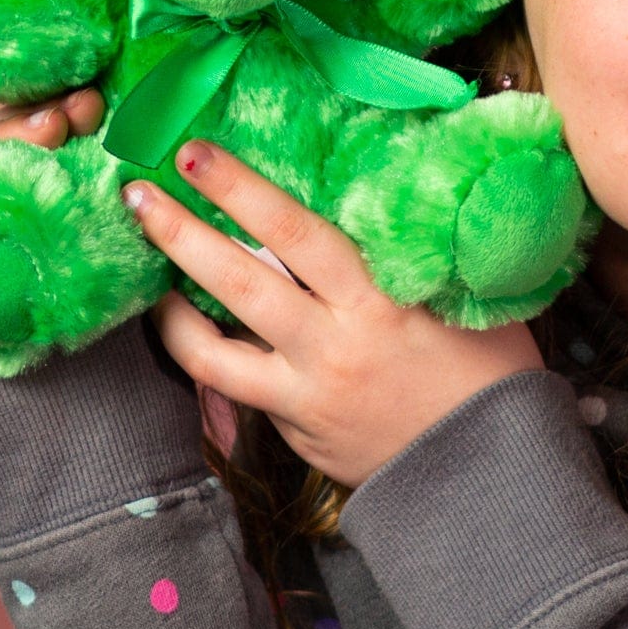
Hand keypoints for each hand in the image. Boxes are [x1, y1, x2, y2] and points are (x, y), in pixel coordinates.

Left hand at [124, 139, 545, 490]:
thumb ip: (417, 261)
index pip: (296, 235)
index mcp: (376, 304)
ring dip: (169, 313)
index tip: (197, 154)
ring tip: (149, 280)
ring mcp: (305, 397)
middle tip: (135, 193)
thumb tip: (383, 212)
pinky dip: (217, 359)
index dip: (242, 191)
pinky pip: (243, 391)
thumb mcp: (468, 303)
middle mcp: (329, 348)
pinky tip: (200, 336)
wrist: (490, 474)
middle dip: (181, 233)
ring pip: (212, 354)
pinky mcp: (295, 431)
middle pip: (237, 284)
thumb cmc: (492, 376)